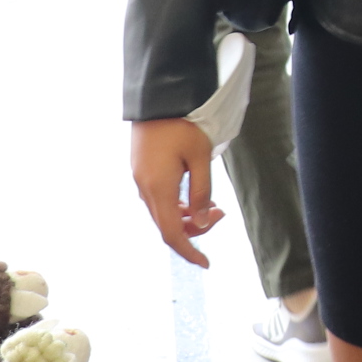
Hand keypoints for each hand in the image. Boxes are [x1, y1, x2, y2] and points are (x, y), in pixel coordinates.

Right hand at [129, 117, 224, 268]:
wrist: (157, 97)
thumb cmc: (182, 124)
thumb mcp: (200, 157)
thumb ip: (203, 192)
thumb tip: (204, 222)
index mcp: (159, 188)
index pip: (173, 233)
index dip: (190, 251)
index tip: (207, 263)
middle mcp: (144, 187)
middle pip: (167, 225)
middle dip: (195, 229)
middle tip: (221, 215)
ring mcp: (140, 179)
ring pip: (162, 212)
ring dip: (187, 216)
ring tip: (214, 205)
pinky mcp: (140, 170)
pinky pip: (158, 198)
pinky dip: (176, 204)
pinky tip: (194, 195)